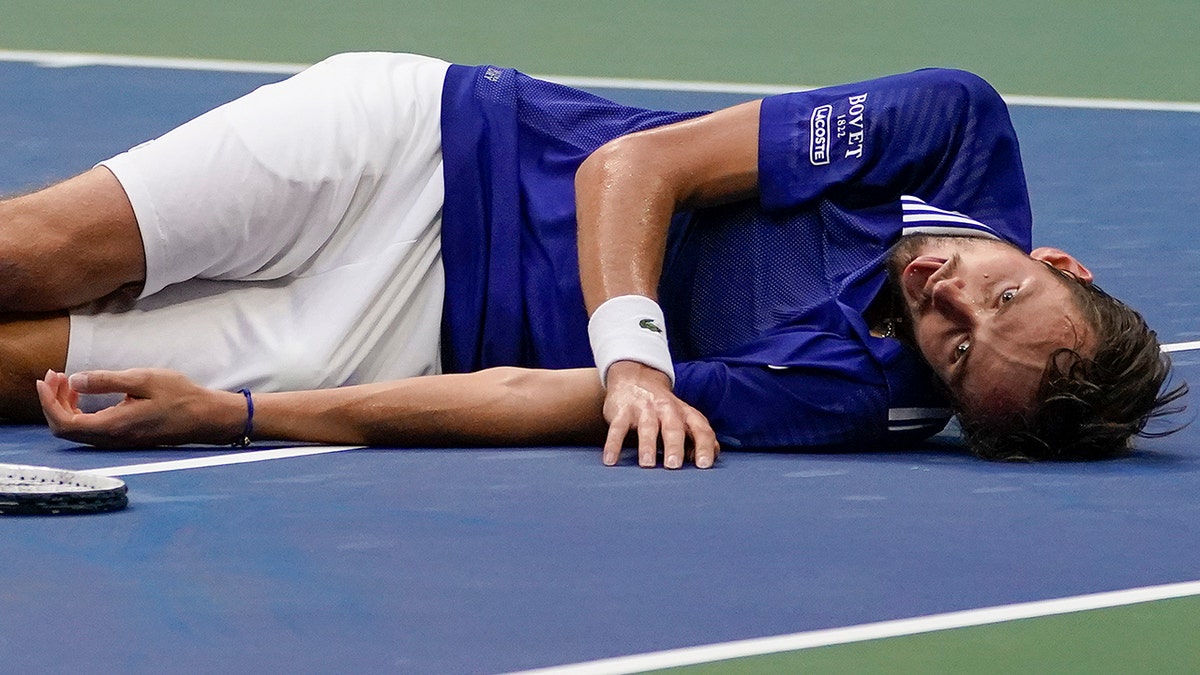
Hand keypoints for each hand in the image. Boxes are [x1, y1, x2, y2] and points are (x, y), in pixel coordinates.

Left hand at [36, 369, 244, 446]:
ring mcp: (118, 441)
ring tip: (68, 381)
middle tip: (56, 376)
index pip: (63, 422)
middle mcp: (111, 439)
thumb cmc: (180, 396)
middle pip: (64, 428)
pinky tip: (85, 395)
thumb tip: (75, 380)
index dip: (48, 401)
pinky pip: (90, 429)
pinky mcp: (124, 438)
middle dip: (53, 401)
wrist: (206, 416)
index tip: (47, 378)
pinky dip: (79, 411)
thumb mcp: (143, 380)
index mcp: (113, 426)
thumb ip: (107, 381)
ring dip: (65, 405)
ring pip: (76, 430)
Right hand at [601, 360, 718, 468]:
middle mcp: (667, 409)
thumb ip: (698, 438)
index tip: (704, 465)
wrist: (635, 378)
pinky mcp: (622, 411)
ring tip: (647, 465)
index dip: (704, 446)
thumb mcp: (684, 418)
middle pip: (673, 427)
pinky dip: (613, 444)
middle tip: (673, 466)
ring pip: (647, 427)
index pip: (700, 429)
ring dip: (647, 446)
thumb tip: (711, 459)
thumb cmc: (665, 410)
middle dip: (674, 446)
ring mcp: (644, 409)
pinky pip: (617, 428)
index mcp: (686, 413)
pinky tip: (610, 461)